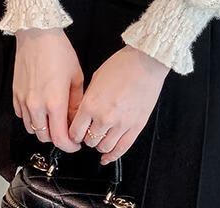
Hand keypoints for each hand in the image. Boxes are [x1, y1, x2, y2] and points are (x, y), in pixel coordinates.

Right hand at [13, 27, 83, 152]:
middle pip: (45, 138)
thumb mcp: (76, 76)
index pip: (60, 139)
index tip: (75, 144)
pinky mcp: (15, 95)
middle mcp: (36, 106)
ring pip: (32, 129)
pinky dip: (31, 118)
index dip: (70, 146)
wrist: (37, 34)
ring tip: (53, 118)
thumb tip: (76, 119)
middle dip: (57, 137)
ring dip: (43, 129)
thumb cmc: (59, 51)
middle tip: (66, 129)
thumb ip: (76, 102)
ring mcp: (23, 101)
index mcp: (55, 102)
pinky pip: (22, 117)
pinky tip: (40, 107)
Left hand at [68, 45, 170, 164]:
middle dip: (87, 137)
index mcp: (91, 104)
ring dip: (100, 145)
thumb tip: (84, 113)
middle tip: (89, 132)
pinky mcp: (135, 127)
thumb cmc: (122, 65)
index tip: (76, 132)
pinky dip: (112, 156)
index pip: (75, 132)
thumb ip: (88, 99)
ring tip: (101, 137)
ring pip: (104, 147)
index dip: (73, 133)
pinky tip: (107, 157)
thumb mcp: (96, 78)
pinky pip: (121, 149)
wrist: (145, 62)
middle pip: (89, 141)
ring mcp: (120, 125)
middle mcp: (104, 118)